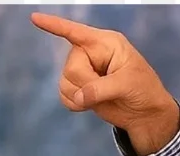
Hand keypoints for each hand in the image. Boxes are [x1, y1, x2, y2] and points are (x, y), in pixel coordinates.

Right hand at [30, 13, 179, 155]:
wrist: (144, 114)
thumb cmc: (144, 90)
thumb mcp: (128, 84)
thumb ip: (101, 88)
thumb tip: (79, 97)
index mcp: (106, 43)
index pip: (77, 32)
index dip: (55, 25)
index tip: (35, 18)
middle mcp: (91, 53)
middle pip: (71, 66)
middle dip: (86, 83)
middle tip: (107, 90)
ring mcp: (84, 71)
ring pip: (64, 81)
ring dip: (80, 96)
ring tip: (102, 97)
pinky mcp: (79, 88)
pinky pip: (63, 94)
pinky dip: (74, 103)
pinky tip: (89, 105)